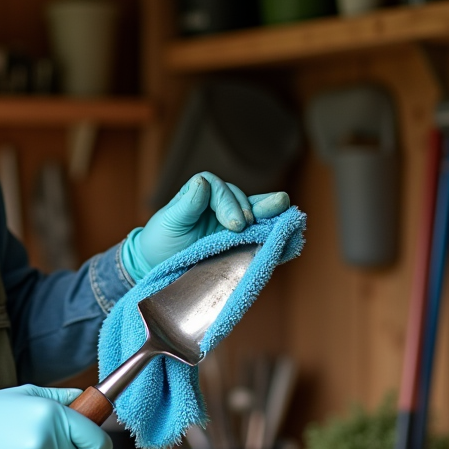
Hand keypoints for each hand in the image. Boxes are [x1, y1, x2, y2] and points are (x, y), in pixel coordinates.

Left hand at [122, 172, 288, 280]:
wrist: (160, 266)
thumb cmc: (162, 241)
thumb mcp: (170, 222)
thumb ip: (187, 204)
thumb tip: (203, 181)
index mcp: (200, 193)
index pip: (218, 187)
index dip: (228, 202)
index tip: (233, 224)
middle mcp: (218, 202)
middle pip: (239, 196)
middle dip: (246, 207)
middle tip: (244, 226)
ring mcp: (231, 219)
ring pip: (254, 208)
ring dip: (269, 208)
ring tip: (284, 205)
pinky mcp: (240, 238)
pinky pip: (260, 228)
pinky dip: (273, 226)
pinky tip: (287, 223)